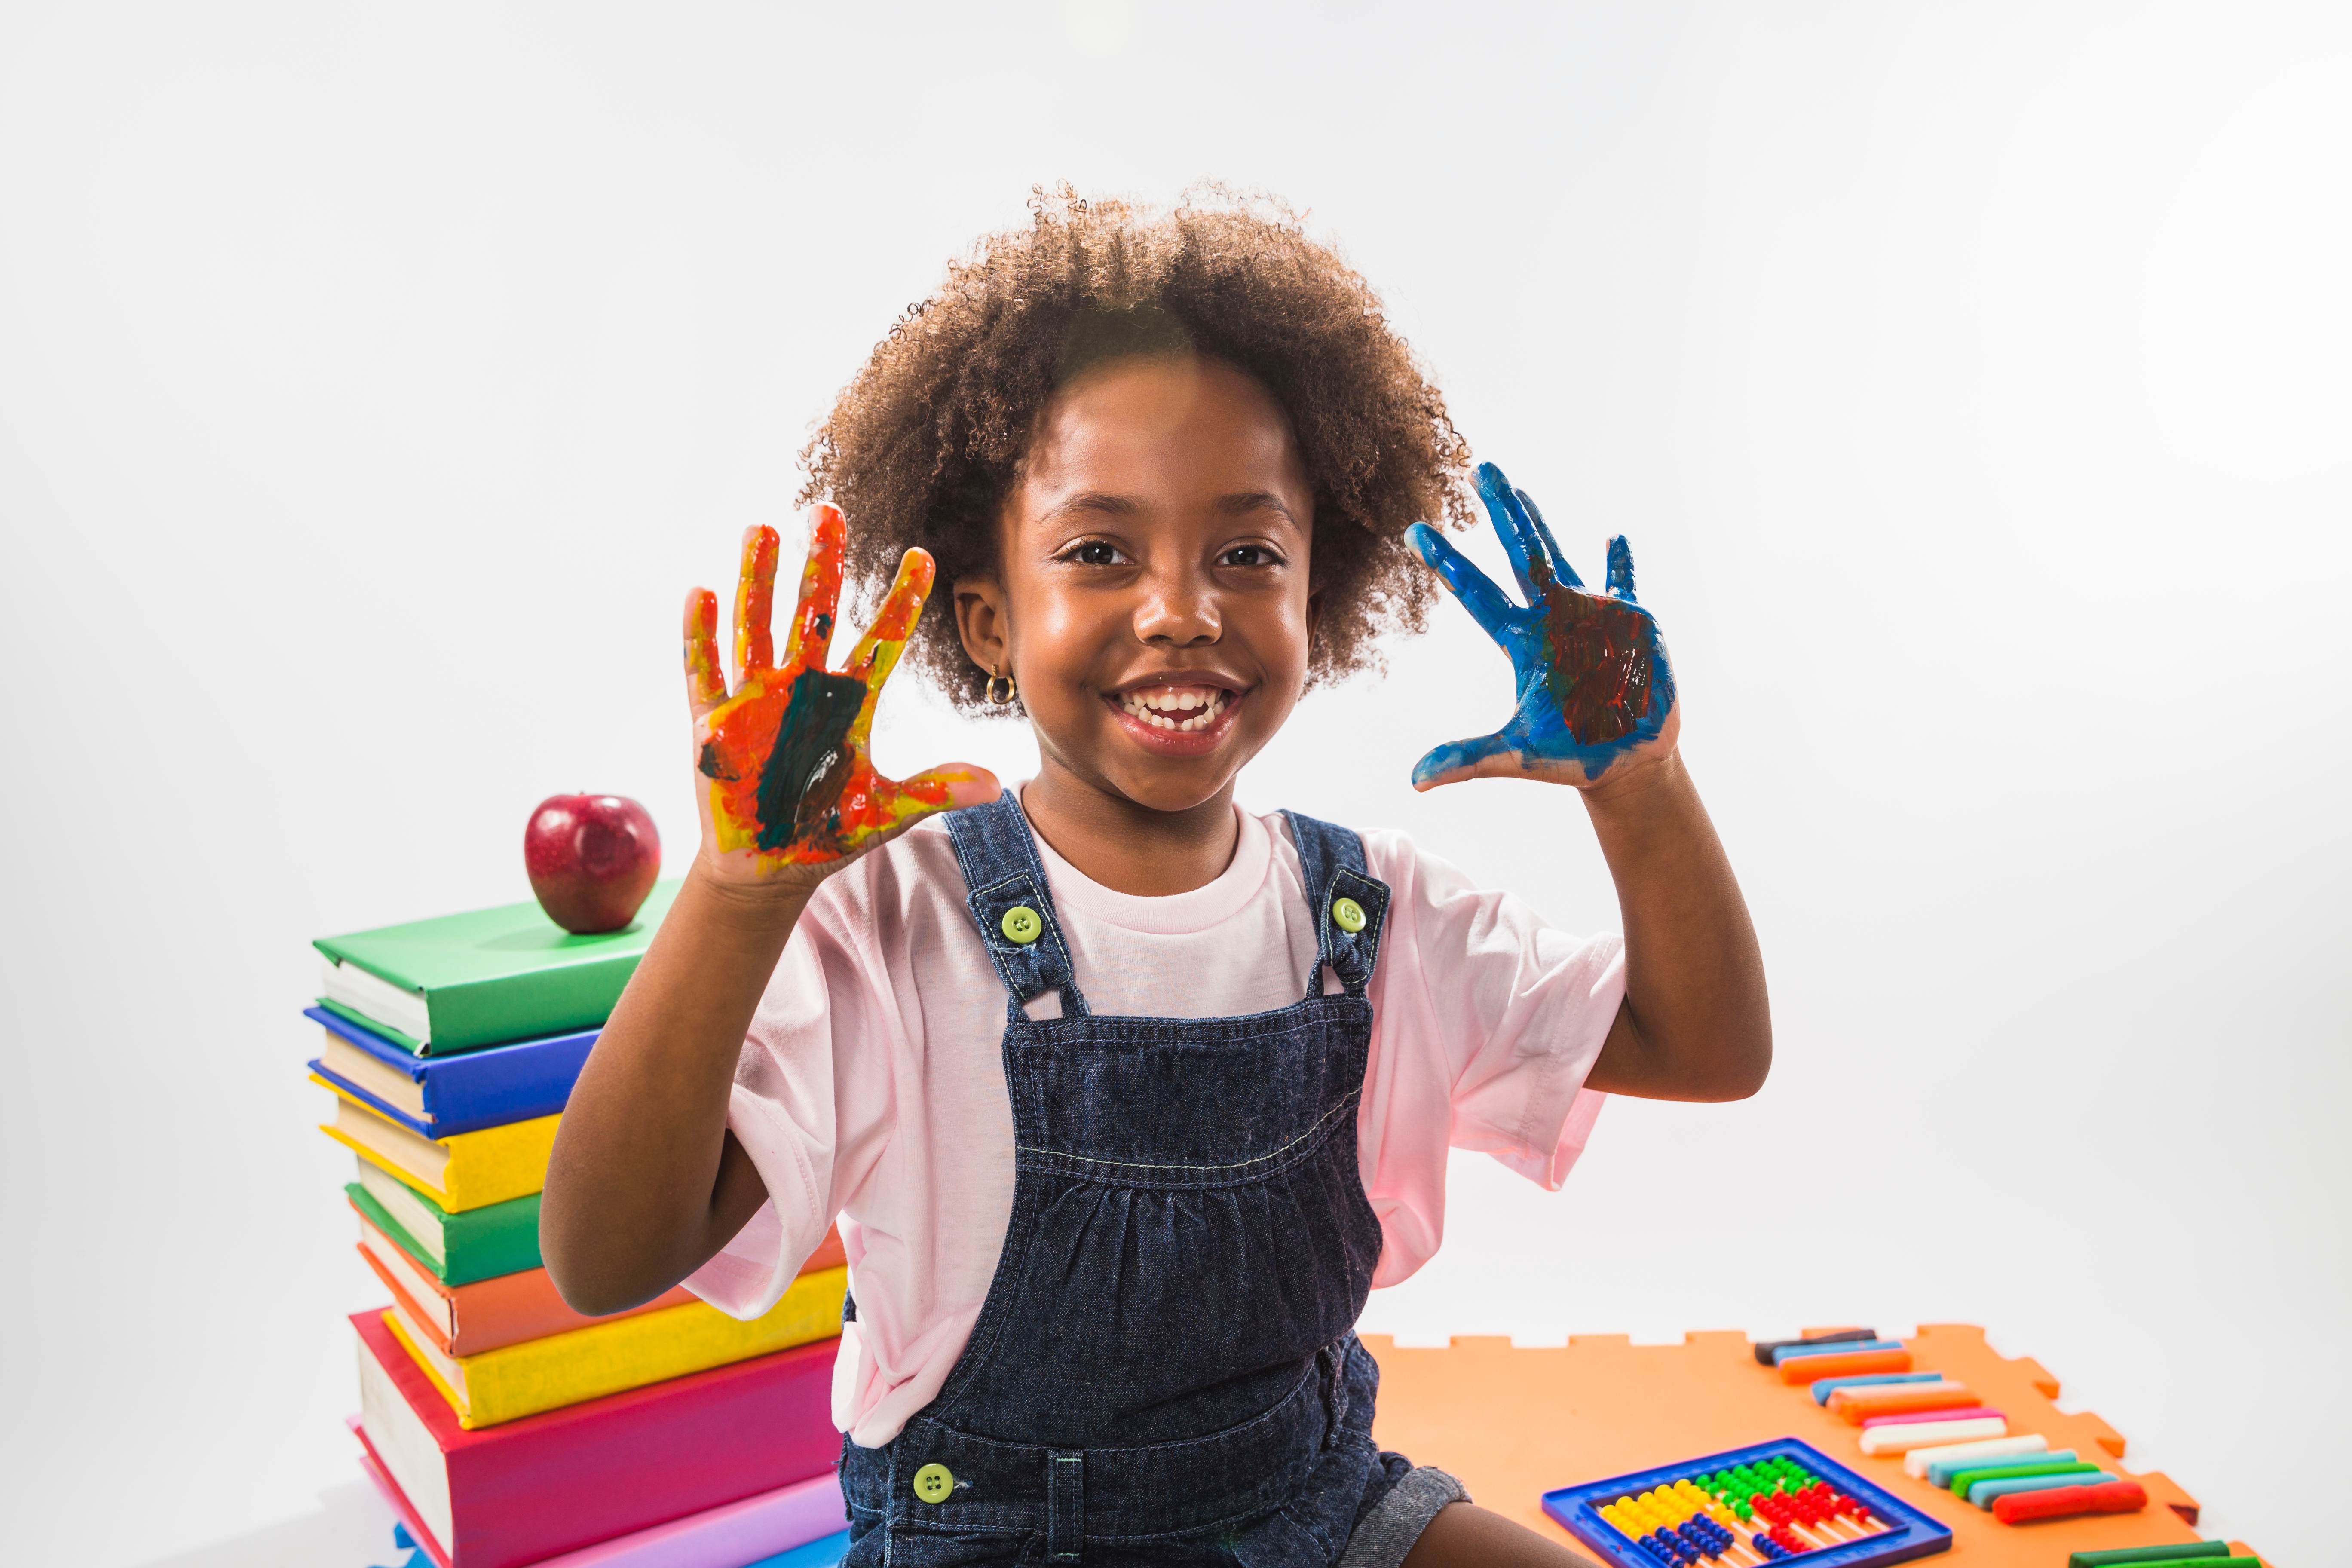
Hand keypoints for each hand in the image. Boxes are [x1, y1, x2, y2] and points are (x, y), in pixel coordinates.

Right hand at [685, 505, 998, 885]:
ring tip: (761, 531)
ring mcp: (757, 699)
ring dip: (757, 582)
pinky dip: (701, 636)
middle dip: (820, 564)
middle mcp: (804, 687)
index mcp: (850, 701)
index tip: (923, 556)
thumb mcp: (884, 812)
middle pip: (814, 613)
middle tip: (828, 510)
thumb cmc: (826, 832)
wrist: (769, 867)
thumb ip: (933, 790)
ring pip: (756, 626)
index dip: (902, 600)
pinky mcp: (714, 723)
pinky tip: (702, 593)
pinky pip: (705, 671)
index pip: (883, 640)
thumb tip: (993, 786)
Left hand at [1407, 462, 1677, 790]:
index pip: (1477, 594)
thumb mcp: (1519, 756)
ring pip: (1559, 555)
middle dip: (1501, 513)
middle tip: (1478, 470)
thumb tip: (1416, 780)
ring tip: (1518, 486)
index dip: (1449, 563)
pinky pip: (1624, 584)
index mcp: (1523, 642)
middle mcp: (1551, 619)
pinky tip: (1613, 538)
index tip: (1415, 530)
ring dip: (1541, 521)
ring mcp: (1590, 616)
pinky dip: (1619, 562)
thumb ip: (1469, 760)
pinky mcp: (1631, 622)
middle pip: (1520, 555)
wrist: (1627, 762)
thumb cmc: (1572, 756)